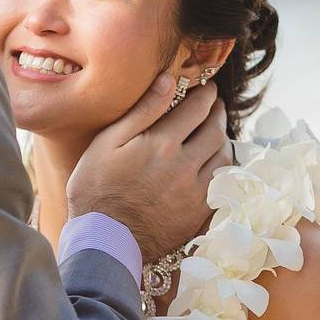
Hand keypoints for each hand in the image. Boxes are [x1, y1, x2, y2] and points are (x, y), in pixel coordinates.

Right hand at [68, 74, 226, 261]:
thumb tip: (168, 80)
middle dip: (218, 114)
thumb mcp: (107, 143)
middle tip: (215, 107)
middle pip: (216, 132)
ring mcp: (194, 193)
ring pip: (224, 159)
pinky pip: (222, 187)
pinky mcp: (197, 215)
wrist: (102, 239)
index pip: (198, 109)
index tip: (207, 89)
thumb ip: (142, 111)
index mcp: (163, 144)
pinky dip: (223, 171)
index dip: (206, 95)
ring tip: (216, 134)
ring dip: (223, 142)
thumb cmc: (95, 188)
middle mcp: (185, 166)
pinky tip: (214, 167)